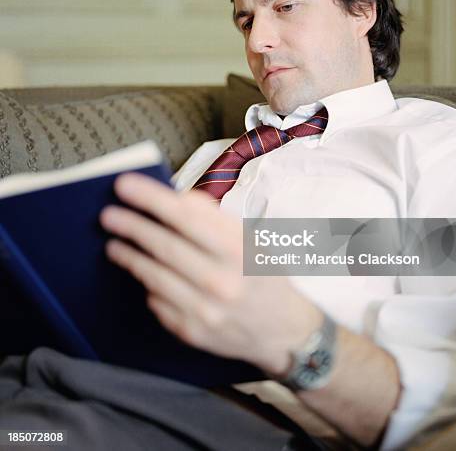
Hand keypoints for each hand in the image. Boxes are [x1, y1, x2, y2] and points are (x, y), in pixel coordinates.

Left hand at [99, 172, 321, 373]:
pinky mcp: (192, 332)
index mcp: (239, 251)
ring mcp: (205, 311)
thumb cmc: (265, 276)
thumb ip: (214, 221)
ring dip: (129, 256)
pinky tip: (141, 271)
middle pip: (165, 246)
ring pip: (154, 276)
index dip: (152, 199)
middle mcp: (222, 281)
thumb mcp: (250, 241)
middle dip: (132, 226)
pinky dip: (147, 284)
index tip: (125, 185)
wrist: (285, 332)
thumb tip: (176, 199)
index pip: (187, 217)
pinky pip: (158, 302)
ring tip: (114, 242)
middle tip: (109, 214)